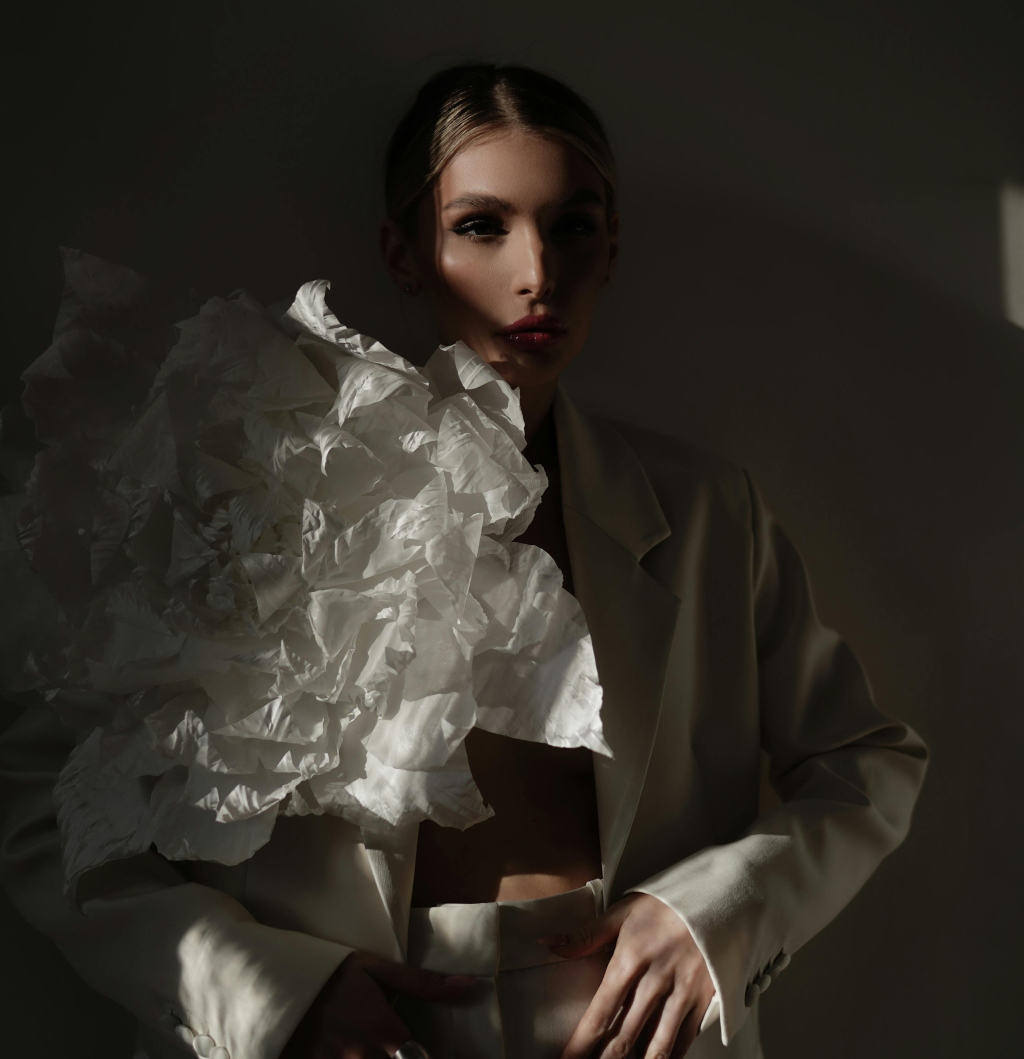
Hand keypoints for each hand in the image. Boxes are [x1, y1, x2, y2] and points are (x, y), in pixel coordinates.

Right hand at [280, 952, 472, 1058]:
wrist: (279, 982)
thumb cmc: (333, 975)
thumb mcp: (377, 971)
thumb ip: (422, 983)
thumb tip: (466, 985)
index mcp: (384, 1031)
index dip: (420, 1056)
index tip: (418, 1049)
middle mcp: (363, 1056)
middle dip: (398, 1054)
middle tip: (392, 1040)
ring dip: (374, 1055)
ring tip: (366, 1040)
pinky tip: (350, 1048)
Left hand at [550, 893, 713, 1058]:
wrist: (716, 898)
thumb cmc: (664, 904)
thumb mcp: (622, 912)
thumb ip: (586, 935)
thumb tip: (549, 943)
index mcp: (629, 960)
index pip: (600, 1013)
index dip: (581, 1044)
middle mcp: (654, 983)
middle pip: (624, 1037)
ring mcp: (681, 994)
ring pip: (655, 1047)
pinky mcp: (703, 1001)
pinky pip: (683, 1041)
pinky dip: (667, 1058)